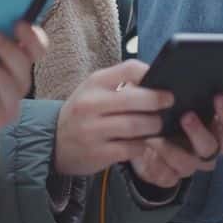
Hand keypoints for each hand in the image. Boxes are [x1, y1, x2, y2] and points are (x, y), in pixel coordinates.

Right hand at [53, 60, 173, 175]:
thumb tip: (155, 81)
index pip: (129, 69)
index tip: (163, 81)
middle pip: (135, 99)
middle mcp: (91, 104)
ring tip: (158, 125)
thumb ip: (119, 84)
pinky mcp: (98, 153)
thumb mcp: (94, 91)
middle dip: (158, 101)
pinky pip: (131, 148)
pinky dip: (143, 145)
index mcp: (94, 83)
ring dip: (153, 126)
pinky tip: (144, 142)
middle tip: (169, 102)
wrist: (53, 141)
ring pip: (135, 126)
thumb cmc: (82, 112)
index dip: (150, 73)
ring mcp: (93, 130)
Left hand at [130, 95, 222, 187]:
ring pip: (189, 164)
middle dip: (199, 132)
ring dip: (172, 149)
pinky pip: (168, 175)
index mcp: (217, 131)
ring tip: (156, 135)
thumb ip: (182, 90)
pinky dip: (156, 162)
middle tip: (186, 116)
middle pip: (212, 148)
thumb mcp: (174, 99)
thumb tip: (176, 74)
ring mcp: (190, 165)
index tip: (217, 96)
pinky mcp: (170, 177)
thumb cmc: (167, 112)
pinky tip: (147, 149)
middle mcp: (208, 150)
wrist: (142, 136)